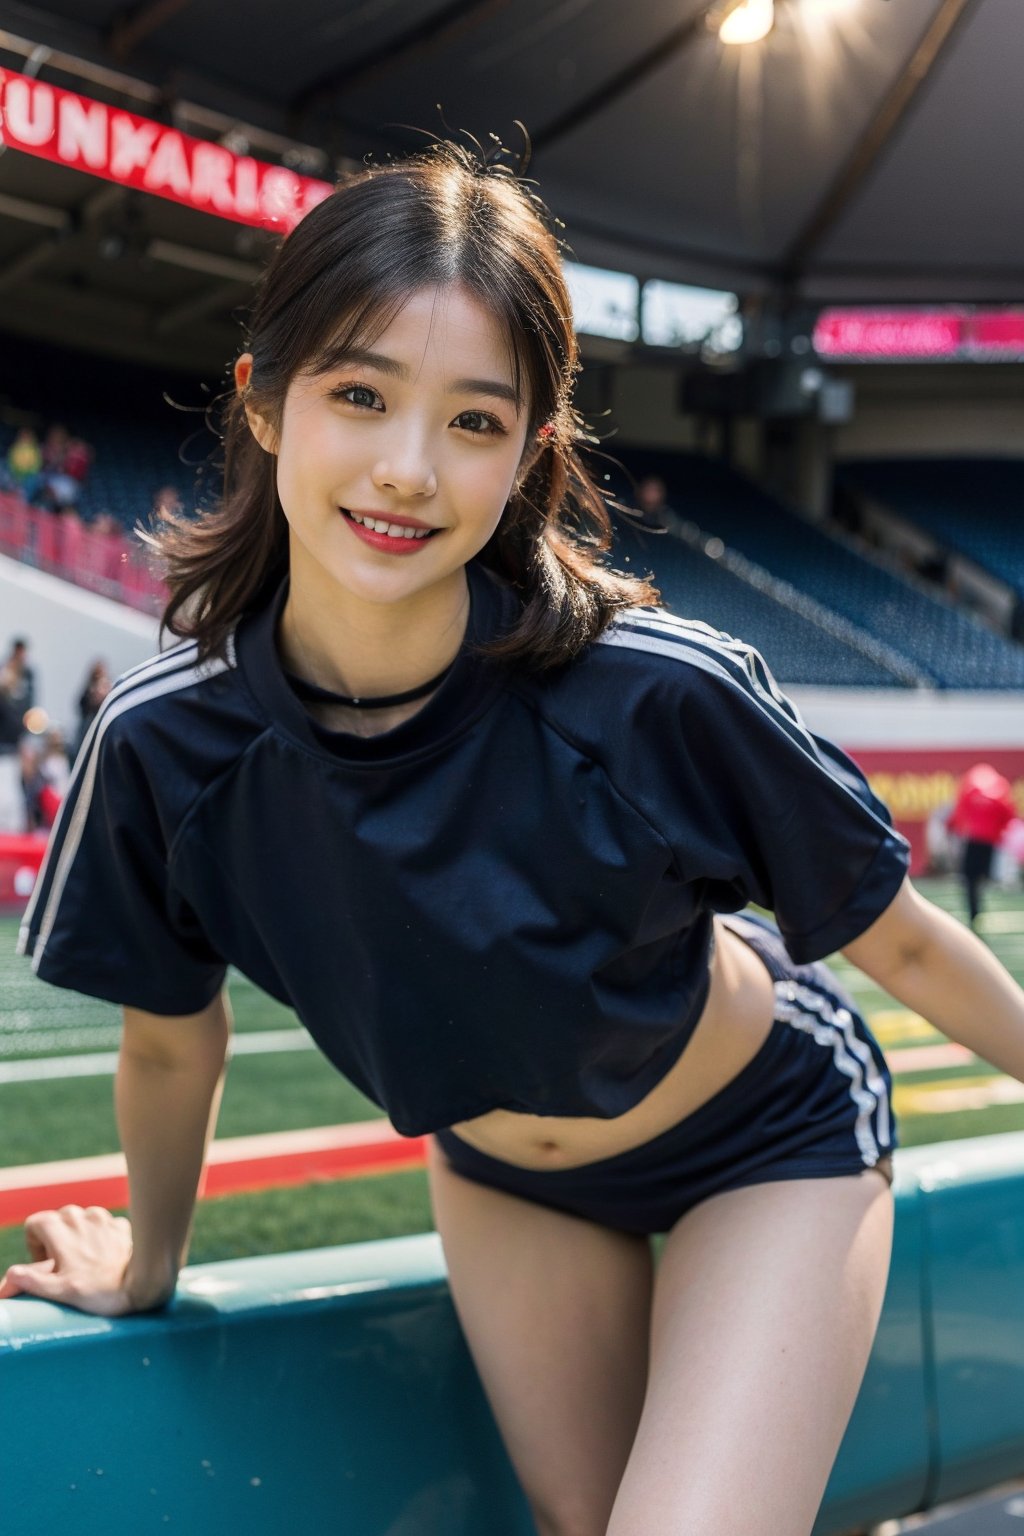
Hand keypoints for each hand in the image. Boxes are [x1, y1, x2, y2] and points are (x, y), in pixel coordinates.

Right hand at [0, 1205, 159, 1315]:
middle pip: (57, 1220)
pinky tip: (105, 1257)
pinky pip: (102, 1225)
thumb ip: (29, 1281)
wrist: (142, 1283)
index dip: (35, 1245)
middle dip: (56, 1240)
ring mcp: (103, 1217)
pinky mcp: (119, 1224)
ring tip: (86, 1262)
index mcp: (60, 1227)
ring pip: (80, 1220)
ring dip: (78, 1236)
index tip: (47, 1264)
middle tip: (65, 1266)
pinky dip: (98, 1237)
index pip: (35, 1223)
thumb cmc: (99, 1290)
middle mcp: (81, 1215)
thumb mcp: (58, 1290)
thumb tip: (8, 1279)